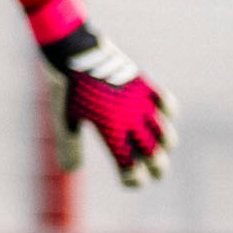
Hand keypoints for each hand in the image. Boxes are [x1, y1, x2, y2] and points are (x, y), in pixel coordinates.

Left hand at [31, 0, 176, 187]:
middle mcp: (130, 120)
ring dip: (166, 145)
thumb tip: (71, 171)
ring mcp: (140, 103)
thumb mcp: (64, 118)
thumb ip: (69, 145)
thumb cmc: (66, 87)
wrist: (74, 50)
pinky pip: (167, 103)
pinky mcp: (144, 85)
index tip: (132, 182)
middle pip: (154, 155)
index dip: (133, 180)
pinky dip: (168, 113)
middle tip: (155, 174)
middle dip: (157, 168)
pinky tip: (160, 117)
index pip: (130, 167)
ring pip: (165, 133)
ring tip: (161, 149)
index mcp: (110, 132)